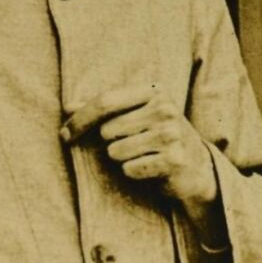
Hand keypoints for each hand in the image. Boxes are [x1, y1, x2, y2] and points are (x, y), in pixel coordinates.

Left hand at [61, 83, 216, 207]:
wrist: (198, 166)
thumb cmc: (157, 135)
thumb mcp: (135, 115)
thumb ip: (103, 109)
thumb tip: (67, 107)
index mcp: (153, 91)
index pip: (105, 101)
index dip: (80, 119)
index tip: (63, 134)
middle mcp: (164, 109)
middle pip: (107, 130)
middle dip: (110, 142)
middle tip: (131, 144)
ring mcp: (171, 134)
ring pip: (116, 151)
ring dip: (122, 158)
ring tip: (142, 155)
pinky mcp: (174, 160)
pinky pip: (130, 169)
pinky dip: (133, 171)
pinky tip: (150, 167)